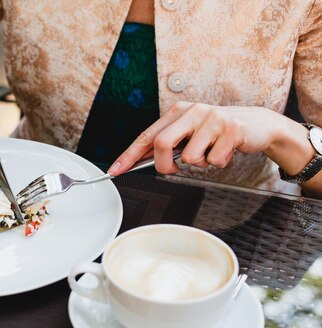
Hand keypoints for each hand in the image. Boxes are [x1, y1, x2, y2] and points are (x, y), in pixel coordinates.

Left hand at [108, 102, 296, 175]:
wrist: (257, 125)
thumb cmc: (218, 132)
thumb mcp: (190, 133)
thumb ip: (168, 144)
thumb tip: (141, 160)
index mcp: (177, 112)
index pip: (147, 135)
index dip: (129, 155)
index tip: (115, 170)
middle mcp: (192, 111)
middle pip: (162, 144)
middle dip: (164, 166)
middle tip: (174, 170)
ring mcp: (212, 118)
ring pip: (190, 157)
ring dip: (200, 164)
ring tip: (211, 153)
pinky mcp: (231, 129)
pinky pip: (214, 160)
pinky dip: (218, 163)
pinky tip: (226, 151)